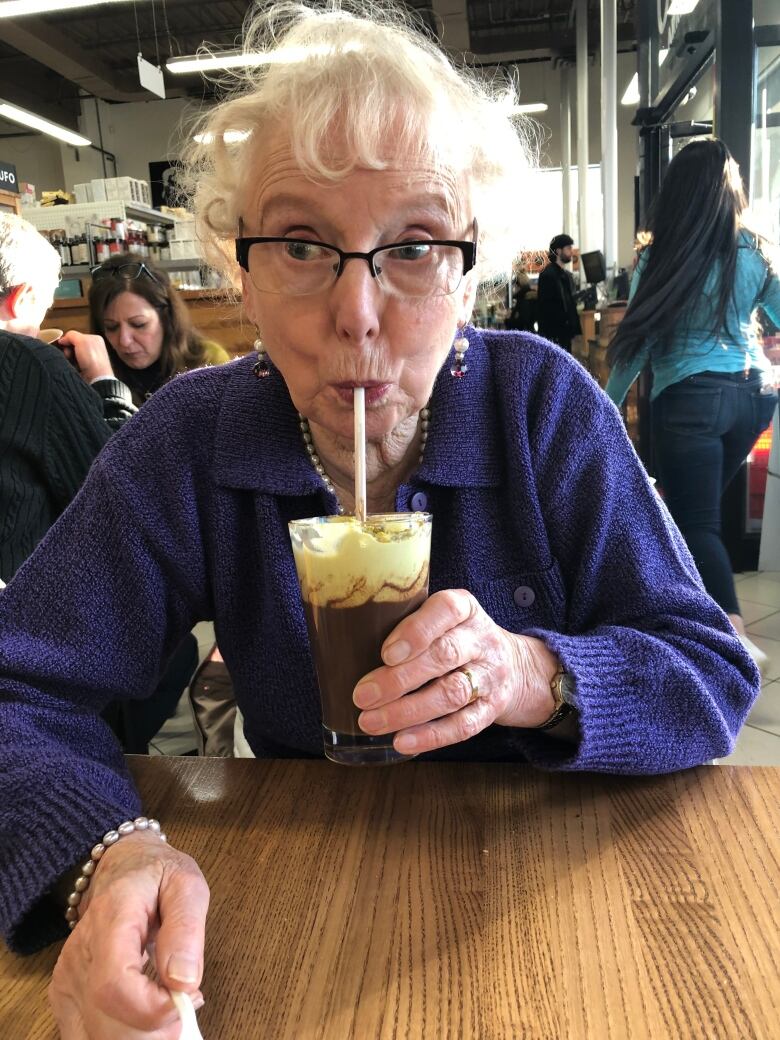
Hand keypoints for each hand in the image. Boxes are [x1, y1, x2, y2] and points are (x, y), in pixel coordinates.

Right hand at [49, 830, 209, 1038]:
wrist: (117, 867)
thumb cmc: (155, 874)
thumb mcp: (185, 884)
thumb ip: (186, 929)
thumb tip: (184, 981)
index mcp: (109, 922)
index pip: (114, 987)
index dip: (152, 1010)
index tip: (188, 999)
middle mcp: (79, 958)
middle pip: (105, 1027)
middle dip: (155, 1030)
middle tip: (185, 1002)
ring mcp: (66, 982)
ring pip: (95, 1039)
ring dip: (140, 1037)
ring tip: (166, 1005)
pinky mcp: (65, 999)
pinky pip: (89, 1037)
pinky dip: (123, 1036)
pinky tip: (146, 1015)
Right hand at [56, 330, 114, 383]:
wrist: (96, 380)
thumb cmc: (93, 360)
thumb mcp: (82, 341)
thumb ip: (71, 335)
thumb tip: (62, 339)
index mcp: (95, 339)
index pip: (75, 336)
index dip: (68, 340)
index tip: (64, 344)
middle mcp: (93, 348)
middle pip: (72, 346)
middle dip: (67, 350)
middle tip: (69, 355)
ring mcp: (89, 359)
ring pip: (71, 355)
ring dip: (68, 359)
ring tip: (72, 363)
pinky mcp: (85, 369)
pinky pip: (73, 364)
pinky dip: (71, 366)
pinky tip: (73, 368)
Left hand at [353, 589, 558, 755]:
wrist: (515, 667)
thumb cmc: (457, 638)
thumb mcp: (442, 619)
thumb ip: (408, 624)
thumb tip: (346, 646)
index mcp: (465, 609)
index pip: (446, 611)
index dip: (416, 631)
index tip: (385, 653)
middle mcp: (482, 640)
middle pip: (444, 656)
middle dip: (399, 679)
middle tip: (362, 696)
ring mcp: (491, 676)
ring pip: (452, 693)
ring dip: (408, 711)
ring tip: (371, 722)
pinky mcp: (493, 708)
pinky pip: (464, 725)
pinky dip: (431, 736)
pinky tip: (402, 741)